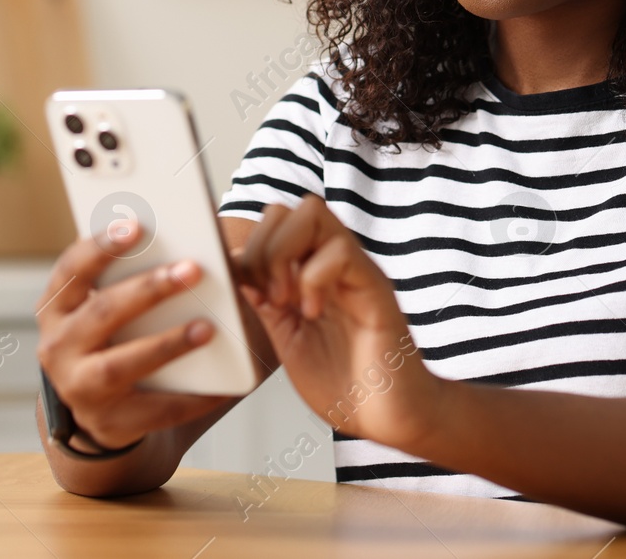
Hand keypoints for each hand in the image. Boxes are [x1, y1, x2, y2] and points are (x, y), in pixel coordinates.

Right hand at [35, 221, 227, 450]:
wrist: (98, 408)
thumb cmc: (114, 335)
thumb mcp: (107, 304)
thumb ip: (133, 274)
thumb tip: (193, 244)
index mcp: (58, 305)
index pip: (72, 269)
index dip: (101, 246)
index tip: (136, 226)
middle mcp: (58, 345)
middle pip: (102, 312)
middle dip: (148, 290)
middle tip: (191, 269)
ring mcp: (78, 387)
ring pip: (120, 365)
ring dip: (166, 344)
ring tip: (207, 328)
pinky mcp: (108, 422)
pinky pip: (154, 410)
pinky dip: (191, 398)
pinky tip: (222, 386)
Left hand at [235, 195, 442, 451]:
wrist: (388, 418)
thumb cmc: (347, 385)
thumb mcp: (289, 339)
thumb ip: (266, 303)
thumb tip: (237, 268)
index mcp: (312, 273)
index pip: (275, 223)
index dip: (250, 251)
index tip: (250, 295)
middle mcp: (334, 263)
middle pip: (291, 208)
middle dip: (264, 247)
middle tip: (269, 297)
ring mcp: (355, 271)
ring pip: (313, 213)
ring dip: (284, 254)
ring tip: (286, 301)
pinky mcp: (375, 287)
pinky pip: (341, 251)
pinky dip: (314, 279)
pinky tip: (314, 313)